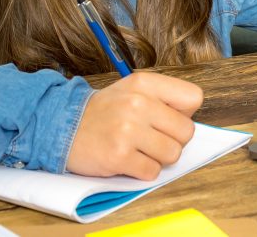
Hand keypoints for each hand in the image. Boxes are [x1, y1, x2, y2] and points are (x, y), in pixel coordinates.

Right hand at [67, 72, 202, 179]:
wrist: (62, 125)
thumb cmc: (105, 111)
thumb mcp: (133, 90)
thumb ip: (163, 97)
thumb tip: (191, 118)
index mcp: (145, 83)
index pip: (194, 97)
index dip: (185, 113)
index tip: (168, 118)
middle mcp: (138, 103)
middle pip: (187, 131)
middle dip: (173, 140)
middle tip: (152, 138)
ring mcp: (128, 130)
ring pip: (173, 154)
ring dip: (158, 157)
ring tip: (139, 149)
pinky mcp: (119, 156)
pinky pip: (152, 172)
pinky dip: (143, 170)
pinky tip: (128, 159)